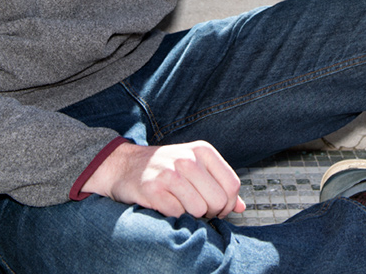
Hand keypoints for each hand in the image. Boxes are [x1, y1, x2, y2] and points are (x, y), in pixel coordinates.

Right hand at [82, 140, 245, 218]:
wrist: (123, 166)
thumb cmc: (163, 168)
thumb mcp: (195, 166)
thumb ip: (219, 183)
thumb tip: (242, 207)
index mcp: (202, 150)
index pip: (232, 185)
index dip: (228, 204)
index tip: (217, 208)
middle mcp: (187, 158)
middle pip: (219, 200)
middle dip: (210, 212)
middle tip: (196, 208)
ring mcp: (170, 172)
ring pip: (199, 209)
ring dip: (191, 214)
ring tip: (179, 204)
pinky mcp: (153, 189)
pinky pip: (178, 214)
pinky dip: (174, 215)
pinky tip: (165, 204)